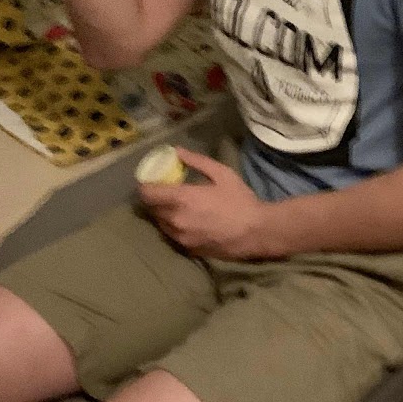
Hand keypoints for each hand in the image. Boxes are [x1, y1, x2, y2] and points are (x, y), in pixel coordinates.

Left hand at [137, 149, 271, 259]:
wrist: (257, 232)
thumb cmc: (240, 200)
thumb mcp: (222, 173)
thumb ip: (196, 161)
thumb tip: (177, 151)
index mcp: (181, 199)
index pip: (147, 193)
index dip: (145, 185)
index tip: (151, 180)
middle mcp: (175, 220)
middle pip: (151, 209)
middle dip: (154, 200)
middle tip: (164, 192)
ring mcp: (181, 238)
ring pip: (161, 225)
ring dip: (163, 215)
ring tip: (176, 207)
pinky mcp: (188, 250)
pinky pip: (173, 236)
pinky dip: (174, 228)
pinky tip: (187, 222)